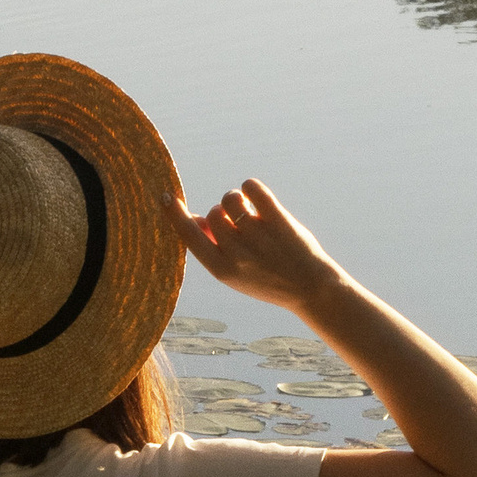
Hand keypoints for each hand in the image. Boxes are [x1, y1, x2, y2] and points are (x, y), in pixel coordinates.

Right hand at [176, 180, 341, 314]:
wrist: (311, 289)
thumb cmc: (268, 279)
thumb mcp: (235, 273)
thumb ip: (213, 249)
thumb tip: (194, 219)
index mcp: (222, 269)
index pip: (189, 235)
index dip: (175, 214)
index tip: (165, 196)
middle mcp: (237, 254)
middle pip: (214, 213)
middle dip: (223, 213)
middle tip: (241, 225)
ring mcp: (258, 236)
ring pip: (231, 198)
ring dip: (237, 199)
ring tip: (251, 212)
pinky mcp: (278, 220)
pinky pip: (251, 188)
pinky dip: (251, 188)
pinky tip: (259, 200)